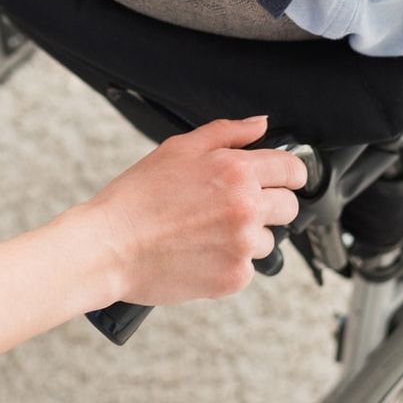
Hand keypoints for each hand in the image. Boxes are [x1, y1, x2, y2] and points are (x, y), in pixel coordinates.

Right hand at [76, 116, 307, 305]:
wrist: (110, 247)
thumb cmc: (137, 199)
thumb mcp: (178, 149)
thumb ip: (227, 133)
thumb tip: (259, 125)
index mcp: (236, 171)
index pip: (292, 170)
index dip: (288, 174)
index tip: (280, 181)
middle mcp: (246, 208)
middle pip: (289, 207)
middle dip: (267, 206)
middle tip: (231, 209)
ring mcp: (242, 245)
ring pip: (267, 240)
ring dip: (246, 237)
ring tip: (206, 233)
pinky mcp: (234, 277)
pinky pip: (247, 269)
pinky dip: (228, 263)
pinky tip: (199, 253)